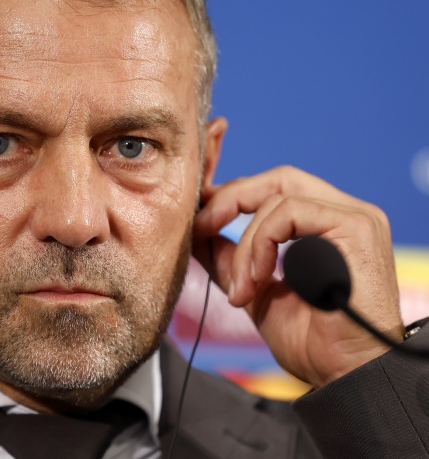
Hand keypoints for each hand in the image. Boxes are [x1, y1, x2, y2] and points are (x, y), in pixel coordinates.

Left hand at [193, 166, 402, 387]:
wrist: (343, 375)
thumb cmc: (310, 341)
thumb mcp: (254, 290)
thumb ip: (230, 258)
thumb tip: (197, 231)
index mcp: (327, 224)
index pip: (276, 186)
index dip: (233, 194)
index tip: (199, 216)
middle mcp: (345, 213)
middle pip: (278, 178)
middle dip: (230, 198)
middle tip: (200, 226)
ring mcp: (354, 217)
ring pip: (278, 196)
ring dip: (246, 242)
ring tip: (242, 287)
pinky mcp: (356, 227)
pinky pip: (289, 212)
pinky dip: (261, 244)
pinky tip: (258, 280)